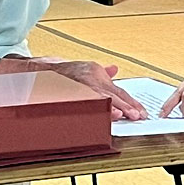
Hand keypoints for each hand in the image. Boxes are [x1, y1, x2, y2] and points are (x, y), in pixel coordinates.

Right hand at [12, 57, 146, 119]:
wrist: (43, 70)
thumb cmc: (67, 72)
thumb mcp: (87, 68)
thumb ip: (103, 73)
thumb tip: (115, 69)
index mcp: (96, 73)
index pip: (118, 89)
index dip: (130, 101)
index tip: (139, 112)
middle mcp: (90, 78)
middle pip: (112, 93)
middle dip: (125, 105)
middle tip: (136, 115)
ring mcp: (80, 85)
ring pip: (99, 98)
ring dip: (111, 108)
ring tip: (121, 116)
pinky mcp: (70, 92)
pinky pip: (84, 102)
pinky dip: (93, 108)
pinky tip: (101, 115)